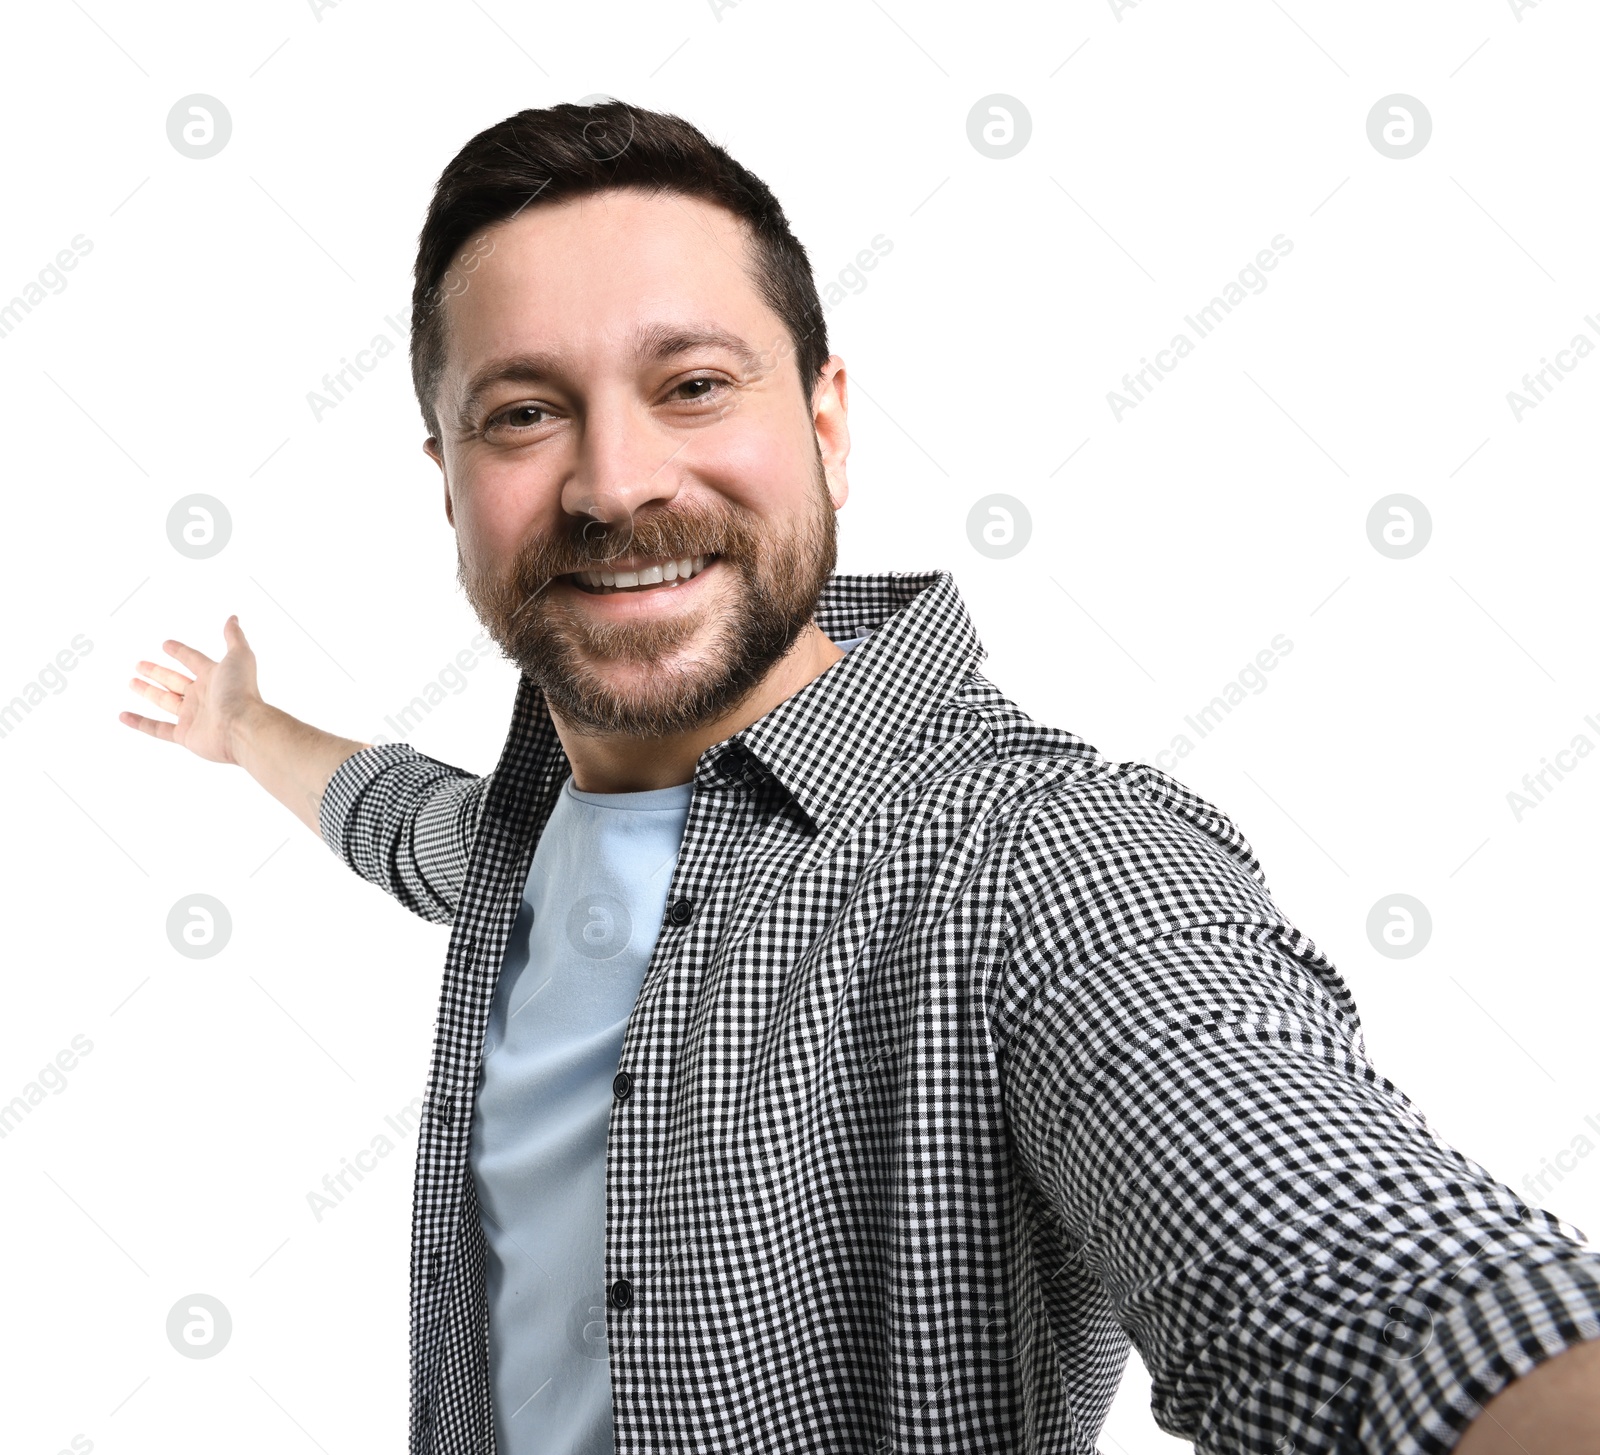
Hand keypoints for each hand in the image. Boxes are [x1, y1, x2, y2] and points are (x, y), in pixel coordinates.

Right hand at [120, 615, 266, 765]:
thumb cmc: (242, 692)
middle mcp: (203, 696)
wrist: (242, 727)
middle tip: (139, 664)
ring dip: (148, 692)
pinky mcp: (185, 735)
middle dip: (157, 671)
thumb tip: (233, 618)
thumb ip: (234, 637)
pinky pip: (157, 729)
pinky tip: (124, 716)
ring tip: (132, 682)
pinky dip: (140, 723)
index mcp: (214, 677)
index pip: (193, 660)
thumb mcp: (240, 657)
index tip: (165, 644)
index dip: (179, 651)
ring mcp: (193, 716)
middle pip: (174, 680)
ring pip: (165, 701)